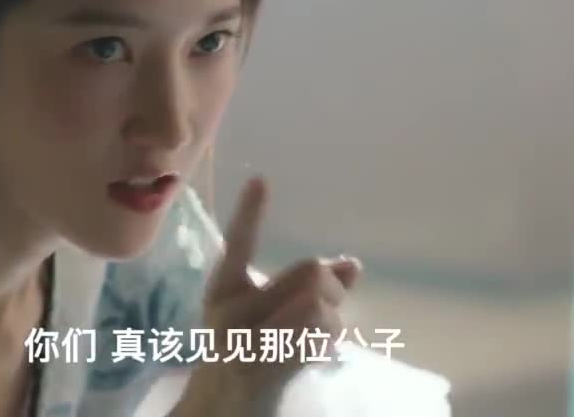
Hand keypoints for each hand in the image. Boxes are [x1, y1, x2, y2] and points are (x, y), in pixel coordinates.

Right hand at [171, 176, 362, 416]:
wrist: (222, 405)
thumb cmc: (248, 348)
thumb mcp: (265, 310)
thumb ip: (303, 285)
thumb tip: (352, 264)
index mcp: (225, 286)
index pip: (238, 242)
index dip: (250, 211)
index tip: (261, 179)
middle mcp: (231, 308)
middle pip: (309, 272)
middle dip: (333, 288)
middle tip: (330, 305)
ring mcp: (243, 338)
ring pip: (319, 305)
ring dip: (333, 318)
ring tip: (319, 333)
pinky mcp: (261, 366)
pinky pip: (317, 338)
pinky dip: (327, 341)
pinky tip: (317, 351)